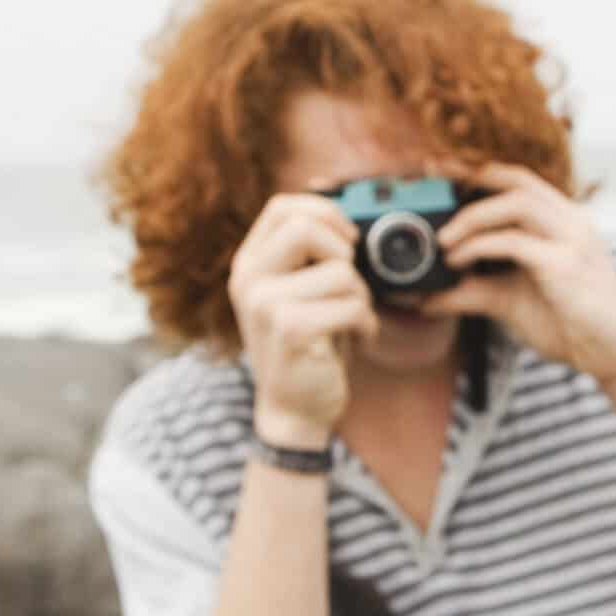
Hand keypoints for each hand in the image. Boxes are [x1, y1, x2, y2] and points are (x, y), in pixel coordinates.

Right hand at [227, 192, 378, 446]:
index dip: (325, 213)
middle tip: (349, 283)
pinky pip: (351, 305)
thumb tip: (349, 216)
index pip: (283, 207)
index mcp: (250, 263)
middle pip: (304, 227)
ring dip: (361, 297)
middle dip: (344, 252)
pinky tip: (356, 339)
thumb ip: (311, 255)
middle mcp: (248, 279)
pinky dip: (367, 323)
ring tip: (351, 319)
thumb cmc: (311, 343)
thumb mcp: (302, 290)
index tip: (347, 241)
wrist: (296, 407)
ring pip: (340, 272)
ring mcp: (264, 304)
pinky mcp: (290, 330)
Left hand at [414, 165, 615, 385]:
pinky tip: (458, 261)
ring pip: (516, 202)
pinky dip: (480, 246)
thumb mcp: (510, 302)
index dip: (477, 171)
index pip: (518, 180)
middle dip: (469, 176)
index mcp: (564, 221)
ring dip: (472, 216)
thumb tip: (424, 297)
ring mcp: (572, 239)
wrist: (614, 356)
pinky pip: (515, 242)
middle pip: (516, 179)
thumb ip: (470, 292)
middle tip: (430, 184)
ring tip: (443, 240)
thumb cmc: (571, 325)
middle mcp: (572, 221)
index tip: (438, 169)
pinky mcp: (566, 264)